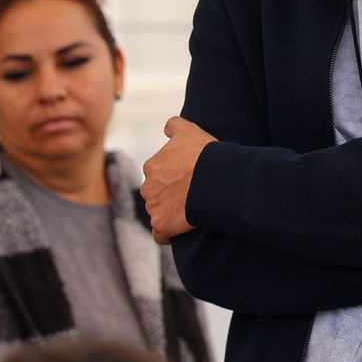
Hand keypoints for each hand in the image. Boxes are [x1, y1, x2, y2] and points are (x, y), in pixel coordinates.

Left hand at [141, 117, 215, 243]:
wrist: (215, 179)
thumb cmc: (205, 154)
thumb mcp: (190, 131)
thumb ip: (175, 126)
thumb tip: (168, 127)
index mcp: (151, 167)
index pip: (157, 176)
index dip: (172, 179)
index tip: (187, 181)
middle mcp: (147, 187)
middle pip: (155, 196)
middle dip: (168, 197)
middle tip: (190, 196)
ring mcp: (153, 208)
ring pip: (157, 214)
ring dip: (169, 215)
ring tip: (189, 212)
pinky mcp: (161, 226)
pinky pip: (160, 235)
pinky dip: (167, 235)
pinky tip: (179, 231)